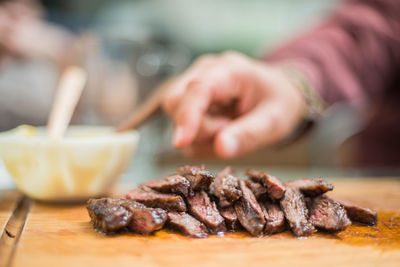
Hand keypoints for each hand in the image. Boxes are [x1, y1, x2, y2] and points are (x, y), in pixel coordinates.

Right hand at [162, 51, 305, 157]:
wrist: (278, 92)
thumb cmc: (279, 102)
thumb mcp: (275, 121)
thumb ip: (249, 134)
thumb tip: (221, 148)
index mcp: (230, 70)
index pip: (197, 89)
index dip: (187, 116)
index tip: (181, 143)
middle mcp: (205, 70)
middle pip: (177, 101)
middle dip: (199, 129)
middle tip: (230, 132)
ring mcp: (194, 80)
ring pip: (175, 113)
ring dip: (199, 132)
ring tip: (228, 128)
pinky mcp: (189, 95)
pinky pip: (181, 121)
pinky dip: (198, 134)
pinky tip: (219, 129)